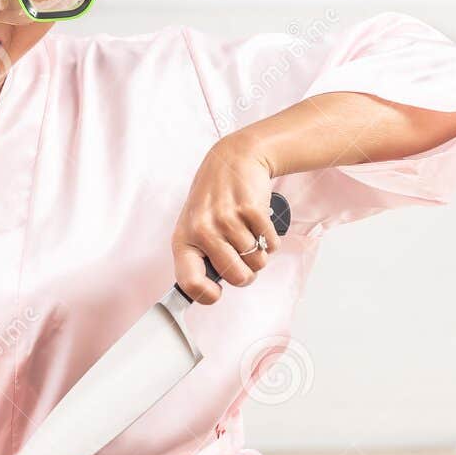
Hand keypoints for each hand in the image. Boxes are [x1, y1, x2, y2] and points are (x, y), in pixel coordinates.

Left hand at [172, 134, 280, 304]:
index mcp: (184, 240)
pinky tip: (259, 224)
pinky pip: (271, 244)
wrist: (233, 159)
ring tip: (249, 233)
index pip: (189, 282)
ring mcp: (226, 219)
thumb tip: (208, 291)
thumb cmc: (214, 199)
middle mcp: (202, 230)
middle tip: (244, 257)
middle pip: (236, 277)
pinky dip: (271, 239)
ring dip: (260, 253)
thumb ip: (200, 257)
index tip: (216, 293)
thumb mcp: (195, 226)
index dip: (206, 295)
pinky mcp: (250, 209)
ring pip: (257, 262)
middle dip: (247, 273)